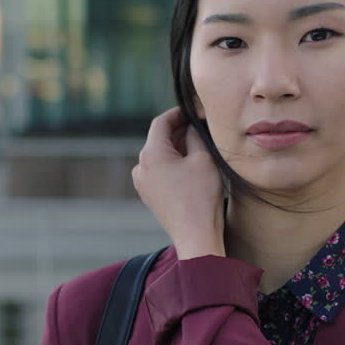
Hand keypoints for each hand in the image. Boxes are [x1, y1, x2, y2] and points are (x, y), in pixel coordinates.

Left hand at [132, 106, 225, 258]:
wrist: (196, 235)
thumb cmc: (201, 196)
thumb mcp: (203, 158)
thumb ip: (194, 136)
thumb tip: (190, 126)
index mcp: (150, 154)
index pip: (161, 122)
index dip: (178, 112)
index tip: (193, 109)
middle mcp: (140, 167)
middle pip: (159, 139)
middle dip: (179, 130)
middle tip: (201, 125)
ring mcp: (143, 183)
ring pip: (160, 155)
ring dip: (177, 148)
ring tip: (199, 145)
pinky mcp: (149, 195)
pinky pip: (160, 171)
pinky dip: (173, 163)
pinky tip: (191, 166)